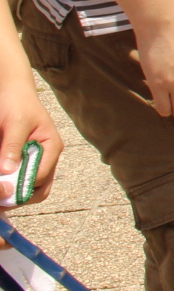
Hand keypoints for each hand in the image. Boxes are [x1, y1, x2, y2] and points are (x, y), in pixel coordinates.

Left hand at [0, 77, 60, 207]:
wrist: (11, 91)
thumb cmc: (17, 103)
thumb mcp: (15, 123)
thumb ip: (13, 146)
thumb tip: (8, 170)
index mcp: (52, 147)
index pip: (40, 176)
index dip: (20, 186)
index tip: (1, 187)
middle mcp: (47, 158)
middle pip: (39, 189)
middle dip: (19, 196)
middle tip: (0, 198)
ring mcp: (36, 161)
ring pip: (29, 189)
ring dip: (13, 192)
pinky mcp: (23, 162)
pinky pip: (18, 180)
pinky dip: (8, 184)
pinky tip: (0, 179)